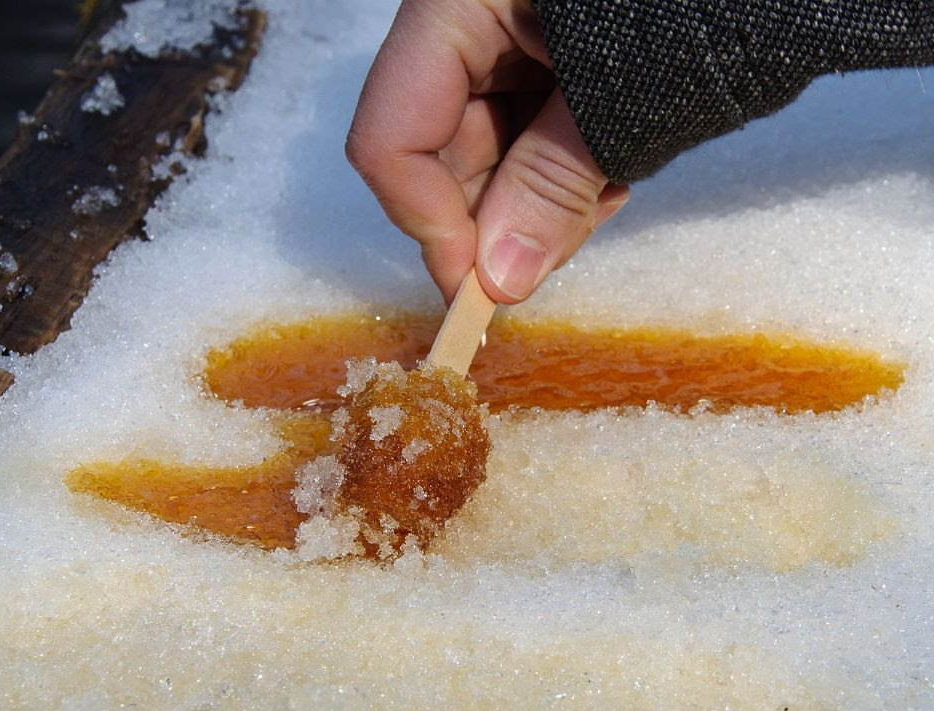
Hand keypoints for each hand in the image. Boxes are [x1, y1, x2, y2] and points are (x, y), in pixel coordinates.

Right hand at [346, 0, 629, 304]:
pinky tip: (610, 168)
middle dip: (491, 216)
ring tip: (604, 190)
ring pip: (483, 149)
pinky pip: (526, 131)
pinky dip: (563, 168)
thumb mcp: (625, 99)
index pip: (391, 137)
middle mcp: (466, 23)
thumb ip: (551, 188)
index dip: (429, 225)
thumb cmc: (709, 5)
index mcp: (457, 6)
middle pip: (435, 150)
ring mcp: (505, 37)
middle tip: (552, 253)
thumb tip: (498, 284)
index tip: (481, 294)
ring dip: (535, 196)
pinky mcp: (544, 53)